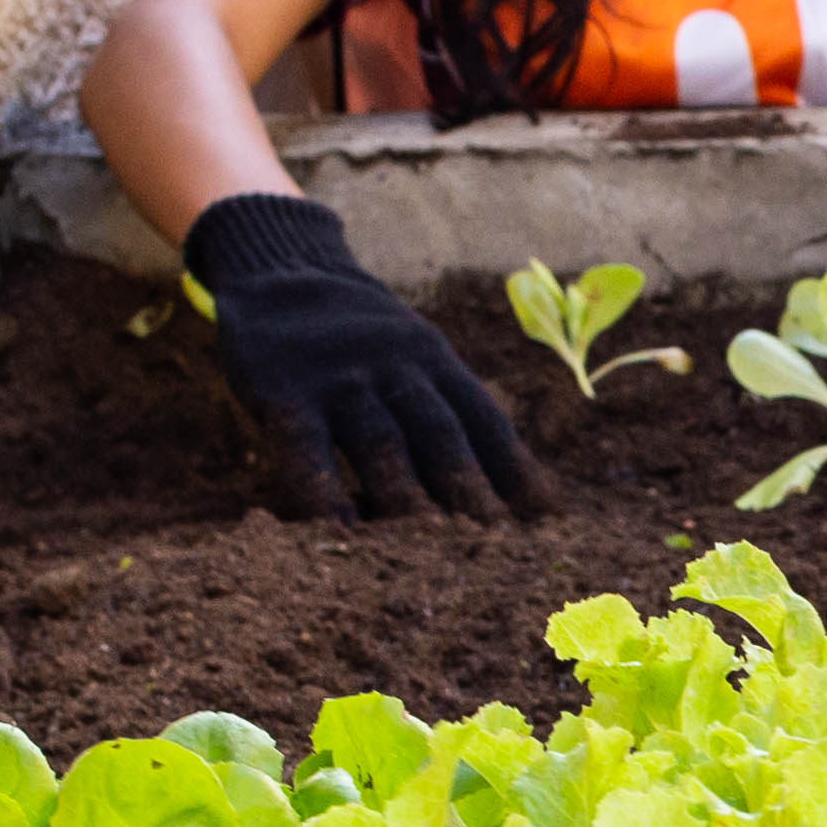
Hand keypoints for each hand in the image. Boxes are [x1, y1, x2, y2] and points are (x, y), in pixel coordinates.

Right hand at [178, 195, 542, 521]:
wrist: (279, 267)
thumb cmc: (357, 337)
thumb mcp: (412, 353)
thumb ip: (446, 406)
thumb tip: (508, 483)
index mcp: (435, 360)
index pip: (484, 420)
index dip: (516, 472)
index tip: (547, 522)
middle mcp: (396, 366)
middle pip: (442, 437)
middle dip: (473, 496)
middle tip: (499, 553)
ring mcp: (341, 378)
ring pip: (383, 445)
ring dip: (410, 503)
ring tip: (434, 558)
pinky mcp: (284, 391)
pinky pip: (306, 449)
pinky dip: (324, 493)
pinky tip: (339, 535)